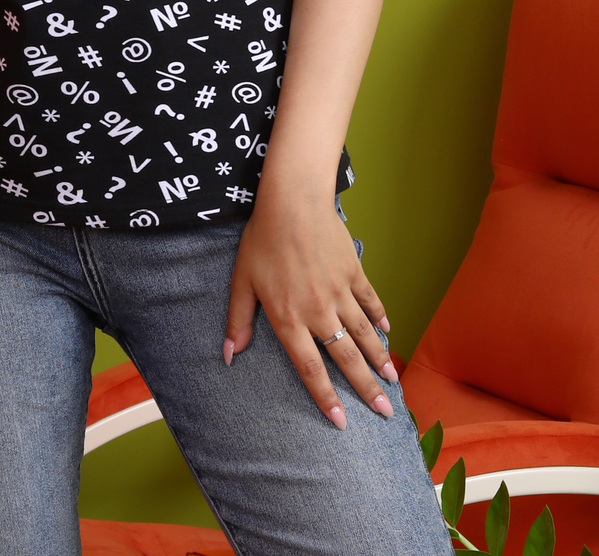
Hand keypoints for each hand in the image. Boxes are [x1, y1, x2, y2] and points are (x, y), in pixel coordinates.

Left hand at [223, 189, 397, 427]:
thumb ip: (238, 320)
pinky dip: (379, 317)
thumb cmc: (262, 240)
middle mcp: (319, 312)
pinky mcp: (354, 272)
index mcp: (289, 318)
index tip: (340, 422)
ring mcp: (340, 292)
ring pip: (363, 334)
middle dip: (366, 389)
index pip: (309, 368)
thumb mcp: (242, 280)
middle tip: (385, 412)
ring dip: (379, 359)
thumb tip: (229, 355)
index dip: (325, 397)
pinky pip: (370, 300)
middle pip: (346, 359)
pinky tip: (387, 331)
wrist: (292, 202)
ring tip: (393, 381)